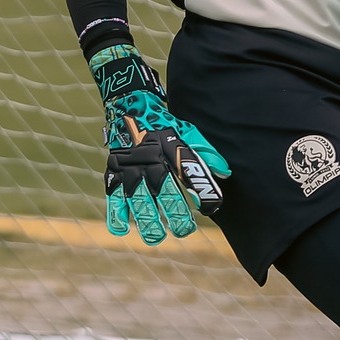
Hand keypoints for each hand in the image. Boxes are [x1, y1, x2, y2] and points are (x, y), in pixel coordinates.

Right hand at [88, 44, 229, 244]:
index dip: (202, 191)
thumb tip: (226, 173)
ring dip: (147, 220)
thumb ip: (205, 153)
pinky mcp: (114, 171)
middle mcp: (151, 161)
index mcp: (171, 150)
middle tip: (184, 231)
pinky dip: (115, 213)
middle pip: (164, 192)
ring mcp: (131, 168)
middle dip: (174, 213)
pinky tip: (121, 230)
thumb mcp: (186, 132)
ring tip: (155, 238)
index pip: (189, 173)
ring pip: (138, 199)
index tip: (212, 207)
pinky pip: (113, 195)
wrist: (128, 102)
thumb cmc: (162, 122)